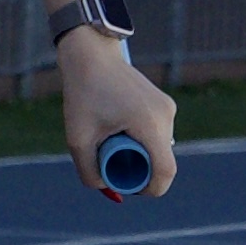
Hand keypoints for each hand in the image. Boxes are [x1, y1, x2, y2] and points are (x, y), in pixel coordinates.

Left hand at [56, 26, 172, 197]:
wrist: (91, 54)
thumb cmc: (83, 94)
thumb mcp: (77, 139)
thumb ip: (89, 172)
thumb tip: (105, 187)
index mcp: (150, 125)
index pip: (165, 172)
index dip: (150, 189)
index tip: (129, 189)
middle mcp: (165, 116)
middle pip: (161, 161)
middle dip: (139, 170)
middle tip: (111, 163)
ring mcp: (167, 108)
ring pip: (159, 148)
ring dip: (139, 153)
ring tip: (110, 138)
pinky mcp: (164, 104)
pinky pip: (156, 134)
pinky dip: (141, 140)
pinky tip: (118, 127)